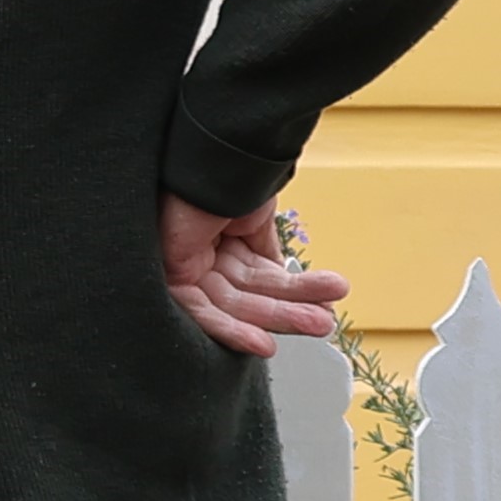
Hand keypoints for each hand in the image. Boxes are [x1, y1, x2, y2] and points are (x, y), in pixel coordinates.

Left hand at [161, 193, 346, 359]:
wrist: (217, 157)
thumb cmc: (232, 176)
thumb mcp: (260, 217)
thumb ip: (266, 250)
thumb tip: (282, 275)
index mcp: (224, 240)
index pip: (260, 278)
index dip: (294, 293)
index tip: (328, 302)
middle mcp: (204, 255)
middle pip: (250, 296)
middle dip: (291, 311)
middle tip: (326, 322)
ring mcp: (187, 265)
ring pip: (233, 307)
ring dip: (276, 320)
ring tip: (318, 326)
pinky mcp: (172, 274)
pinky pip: (203, 312)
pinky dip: (233, 331)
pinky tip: (265, 344)